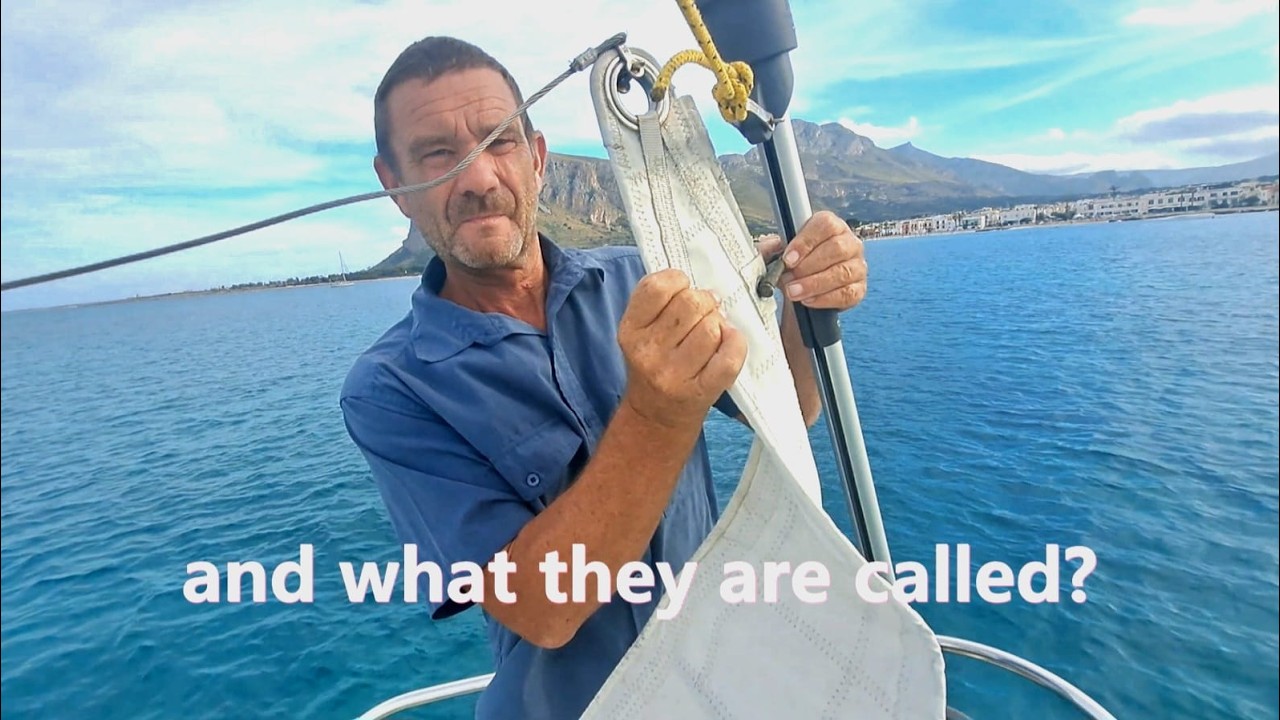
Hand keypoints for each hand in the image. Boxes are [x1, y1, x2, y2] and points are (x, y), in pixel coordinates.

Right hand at [617, 269, 747, 428]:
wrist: (656, 415)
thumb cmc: (654, 363)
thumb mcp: (641, 330)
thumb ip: (660, 302)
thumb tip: (706, 288)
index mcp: (631, 330)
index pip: (657, 287)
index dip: (678, 281)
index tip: (682, 290)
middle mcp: (648, 352)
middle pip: (691, 303)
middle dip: (705, 303)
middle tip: (703, 315)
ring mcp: (674, 374)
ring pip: (712, 327)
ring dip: (719, 325)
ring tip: (712, 334)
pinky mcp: (700, 390)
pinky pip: (729, 356)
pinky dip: (735, 344)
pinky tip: (728, 343)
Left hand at [756, 211, 867, 310]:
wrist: (801, 292)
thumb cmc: (794, 267)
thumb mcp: (777, 254)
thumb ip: (769, 249)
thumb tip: (768, 247)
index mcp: (832, 227)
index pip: (825, 225)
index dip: (806, 241)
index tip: (788, 258)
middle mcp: (849, 243)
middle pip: (836, 248)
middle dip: (808, 265)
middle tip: (789, 277)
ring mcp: (858, 266)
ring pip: (842, 272)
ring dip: (814, 284)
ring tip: (793, 292)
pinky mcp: (859, 289)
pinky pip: (847, 294)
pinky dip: (825, 299)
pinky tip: (808, 300)